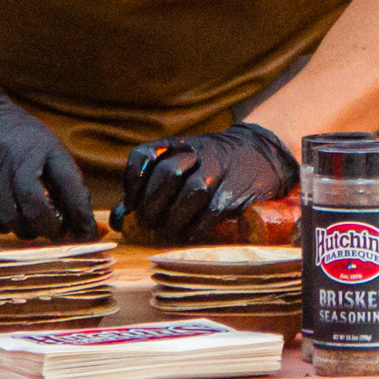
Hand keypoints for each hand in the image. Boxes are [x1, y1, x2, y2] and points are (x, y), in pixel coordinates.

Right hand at [0, 85, 97, 240]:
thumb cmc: (18, 138)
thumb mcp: (48, 147)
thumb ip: (66, 181)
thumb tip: (87, 224)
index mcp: (37, 147)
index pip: (64, 185)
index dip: (78, 214)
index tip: (87, 232)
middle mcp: (9, 160)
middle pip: (32, 209)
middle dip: (48, 227)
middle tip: (54, 230)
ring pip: (9, 220)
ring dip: (25, 229)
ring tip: (31, 223)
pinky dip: (3, 226)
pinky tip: (8, 216)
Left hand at [110, 122, 298, 239]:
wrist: (260, 154)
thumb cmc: (211, 164)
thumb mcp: (182, 163)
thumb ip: (149, 188)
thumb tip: (118, 220)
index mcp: (178, 144)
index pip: (144, 155)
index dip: (132, 180)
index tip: (131, 202)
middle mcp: (197, 154)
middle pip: (166, 175)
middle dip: (151, 203)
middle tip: (148, 222)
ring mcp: (218, 172)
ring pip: (190, 194)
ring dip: (173, 218)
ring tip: (168, 230)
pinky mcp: (234, 194)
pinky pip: (211, 213)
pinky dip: (195, 228)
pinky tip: (189, 234)